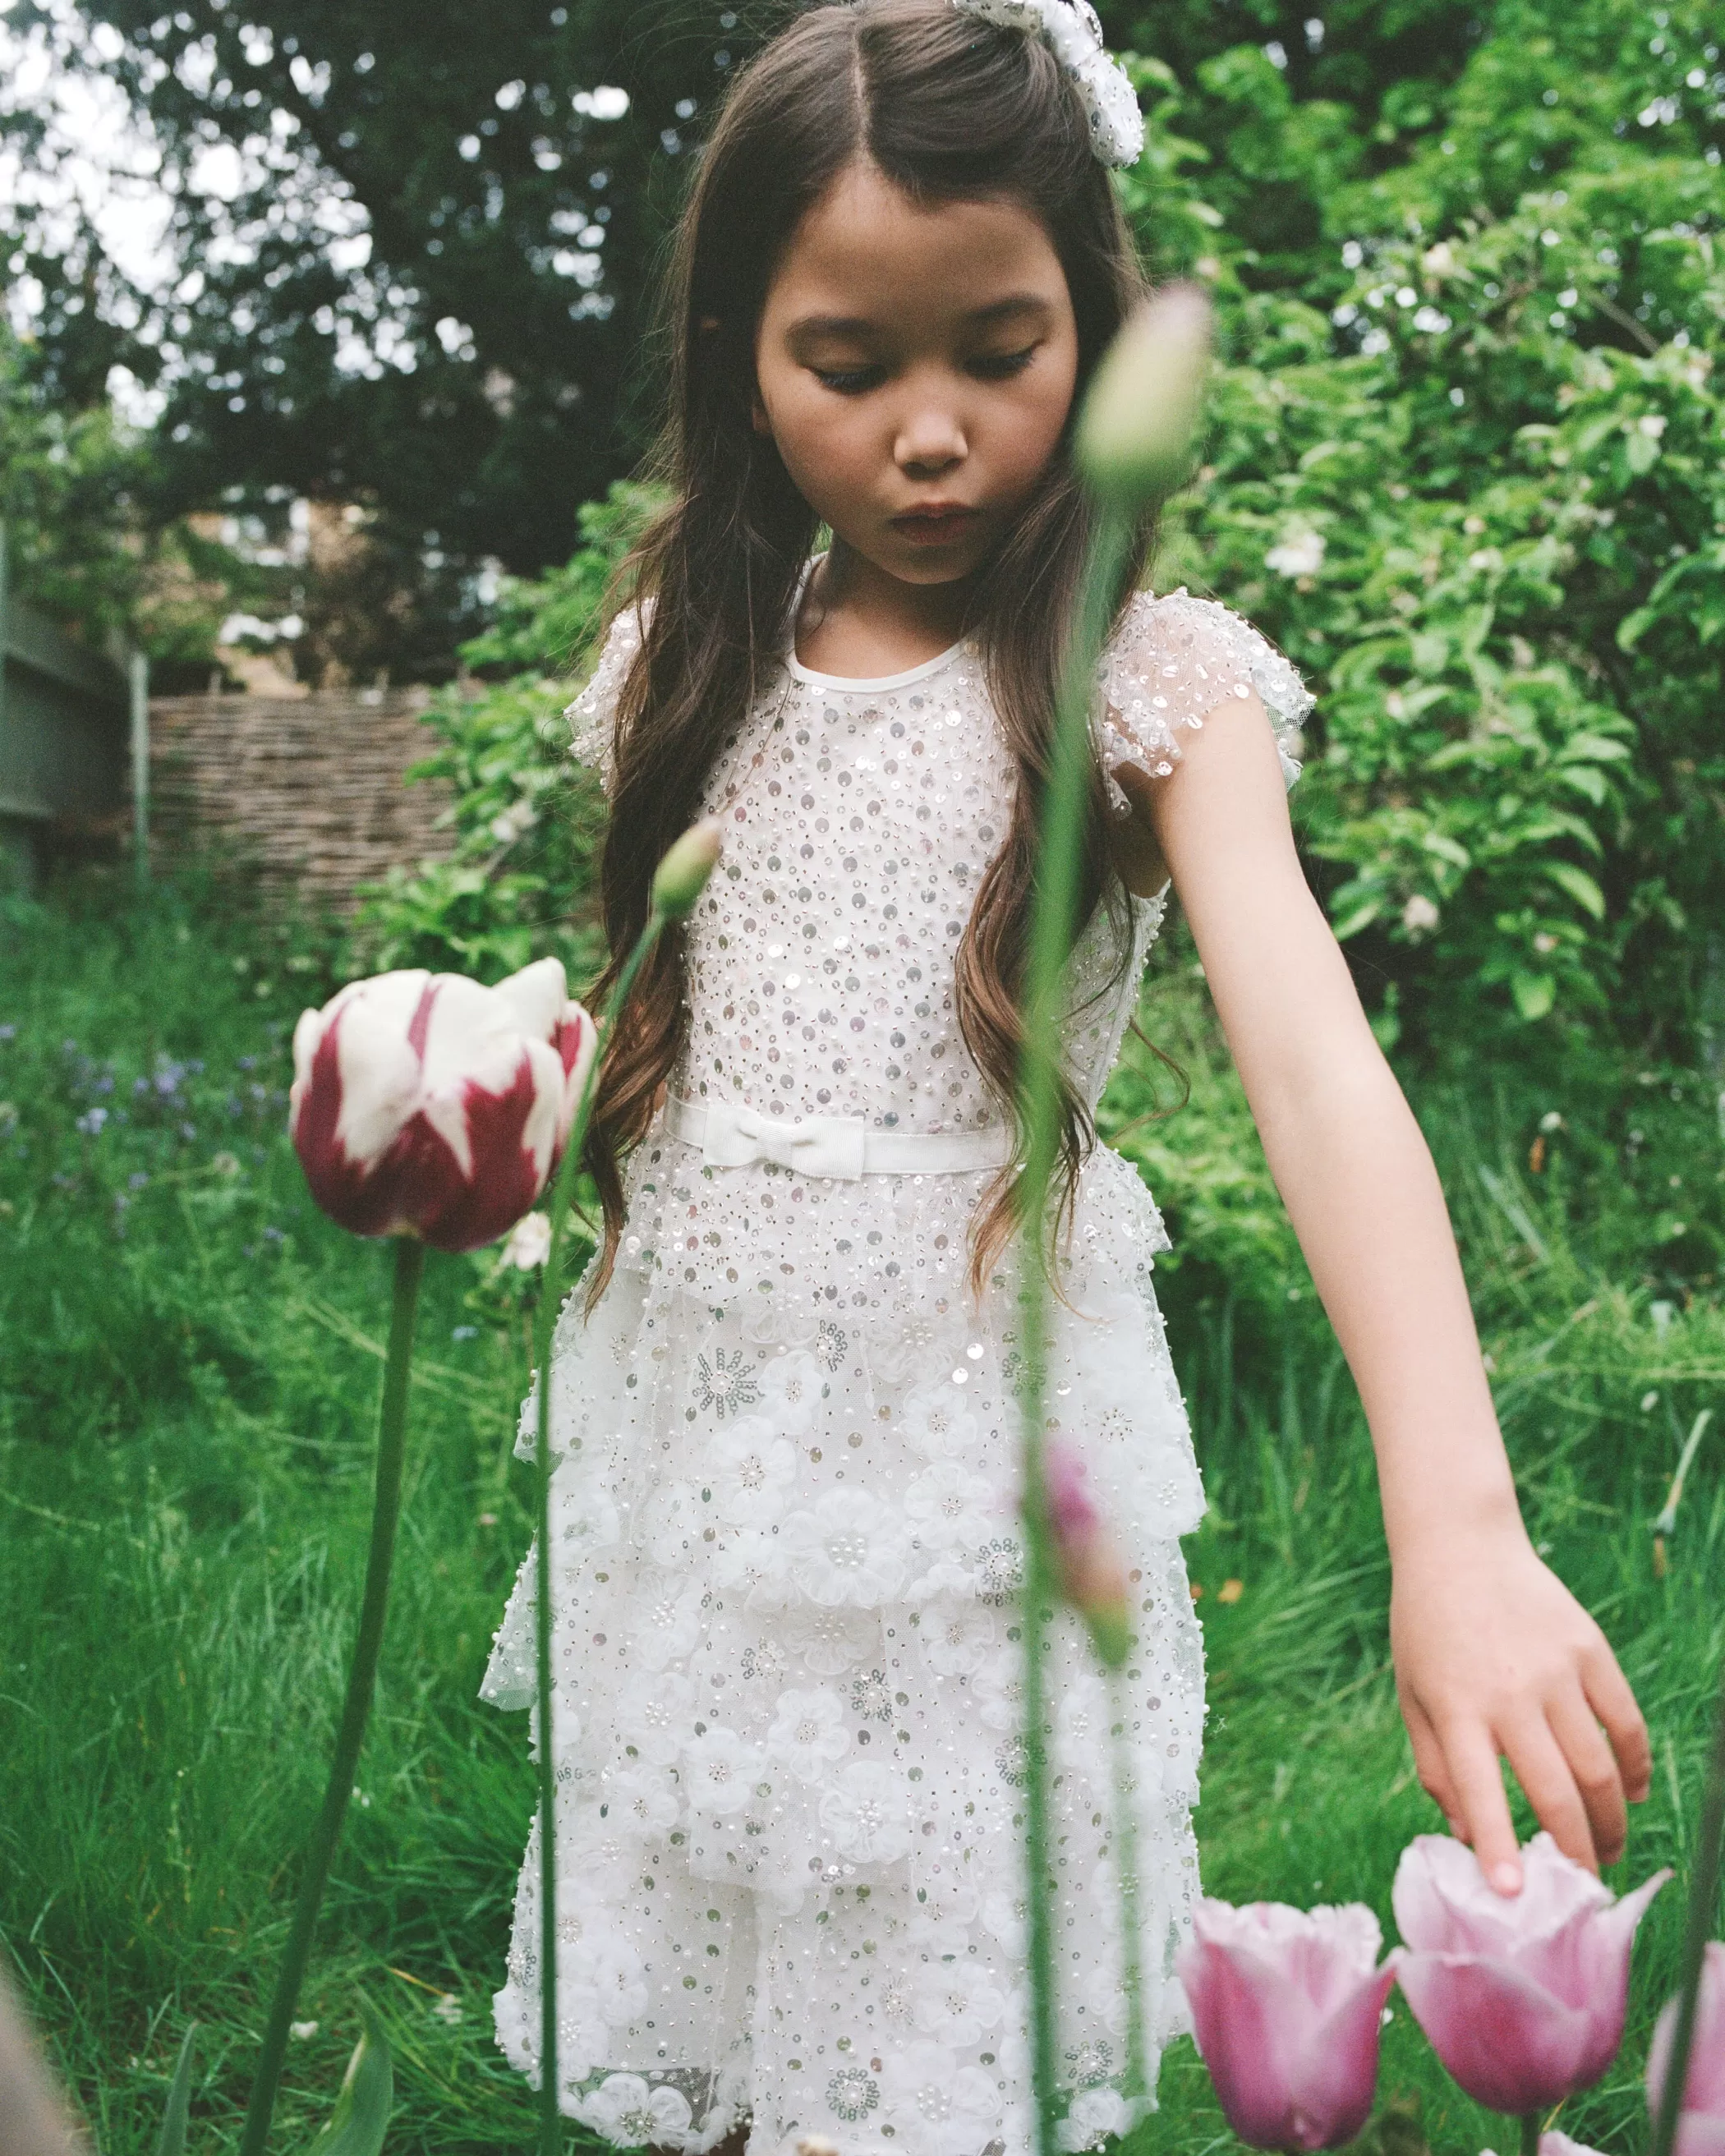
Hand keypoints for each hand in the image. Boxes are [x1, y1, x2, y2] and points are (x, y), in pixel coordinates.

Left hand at [1389, 1523, 1650, 1891]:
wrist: (1459, 1546)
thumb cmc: (1426, 1628)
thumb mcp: (1411, 1694)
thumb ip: (1435, 1766)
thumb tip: (1466, 1835)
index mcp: (1456, 1707)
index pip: (1481, 1791)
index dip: (1499, 1848)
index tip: (1513, 1897)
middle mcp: (1509, 1693)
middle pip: (1557, 1792)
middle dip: (1575, 1852)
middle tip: (1582, 1887)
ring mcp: (1555, 1670)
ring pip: (1600, 1768)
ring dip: (1610, 1820)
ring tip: (1606, 1848)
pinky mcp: (1589, 1649)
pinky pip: (1626, 1722)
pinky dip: (1636, 1766)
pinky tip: (1631, 1793)